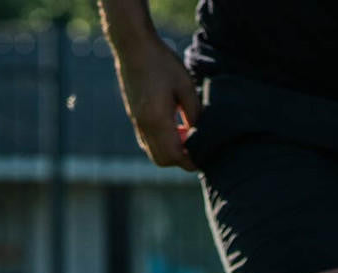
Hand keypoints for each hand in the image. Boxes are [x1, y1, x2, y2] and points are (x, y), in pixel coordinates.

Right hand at [111, 35, 200, 169]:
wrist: (133, 46)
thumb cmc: (161, 63)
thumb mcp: (186, 86)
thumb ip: (195, 114)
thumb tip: (200, 134)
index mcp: (157, 120)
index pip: (175, 155)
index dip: (190, 160)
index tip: (203, 154)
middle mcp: (144, 126)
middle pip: (163, 160)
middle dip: (180, 159)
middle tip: (194, 145)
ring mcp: (136, 123)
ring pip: (154, 154)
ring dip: (171, 152)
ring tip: (185, 133)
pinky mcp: (134, 118)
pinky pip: (147, 143)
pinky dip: (162, 144)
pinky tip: (174, 127)